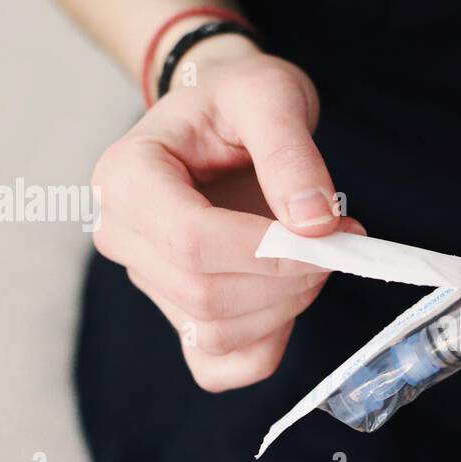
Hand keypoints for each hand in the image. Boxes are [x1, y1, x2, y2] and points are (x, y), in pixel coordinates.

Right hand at [91, 36, 356, 391]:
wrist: (225, 118)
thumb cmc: (239, 99)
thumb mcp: (269, 95)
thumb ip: (292, 154)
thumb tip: (315, 225)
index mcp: (125, 177)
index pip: (190, 241)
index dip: (268, 252)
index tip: (329, 231)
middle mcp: (122, 236)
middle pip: (205, 294)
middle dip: (288, 279)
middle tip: (337, 240)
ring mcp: (147, 282)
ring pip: (216, 333)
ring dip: (286, 307)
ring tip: (316, 254)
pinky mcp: (178, 317)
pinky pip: (217, 366)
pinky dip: (266, 346)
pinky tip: (290, 297)